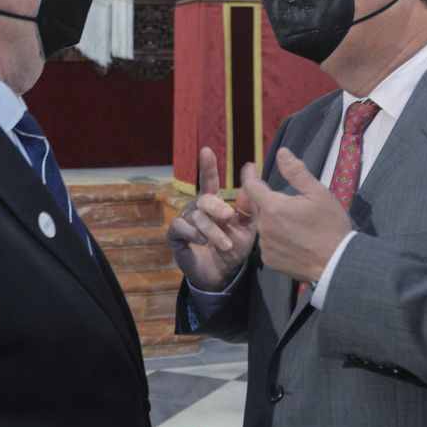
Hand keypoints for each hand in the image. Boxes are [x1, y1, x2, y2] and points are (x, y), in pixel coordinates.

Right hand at [169, 148, 255, 290]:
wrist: (222, 276)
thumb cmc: (233, 248)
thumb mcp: (247, 227)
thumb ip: (249, 204)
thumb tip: (250, 172)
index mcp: (213, 203)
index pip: (209, 180)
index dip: (207, 166)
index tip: (206, 150)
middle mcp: (197, 209)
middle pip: (204, 199)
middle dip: (217, 207)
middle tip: (229, 217)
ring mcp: (185, 222)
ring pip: (196, 217)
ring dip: (212, 230)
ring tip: (226, 244)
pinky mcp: (176, 237)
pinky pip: (180, 228)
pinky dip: (193, 233)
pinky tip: (202, 241)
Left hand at [239, 148, 351, 284]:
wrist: (336, 263)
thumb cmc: (329, 225)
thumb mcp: (318, 193)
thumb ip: (296, 172)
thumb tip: (281, 152)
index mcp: (273, 207)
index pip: (250, 185)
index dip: (250, 174)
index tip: (251, 167)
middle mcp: (263, 227)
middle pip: (261, 208)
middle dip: (272, 203)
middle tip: (295, 206)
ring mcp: (265, 246)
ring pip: (265, 226)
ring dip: (275, 222)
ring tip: (298, 226)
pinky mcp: (270, 261)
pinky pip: (269, 244)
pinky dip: (277, 239)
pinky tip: (294, 241)